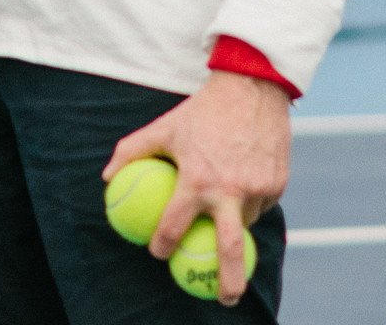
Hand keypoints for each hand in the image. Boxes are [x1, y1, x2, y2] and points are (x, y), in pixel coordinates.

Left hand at [103, 72, 288, 306]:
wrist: (251, 86)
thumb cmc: (201, 111)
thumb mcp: (163, 127)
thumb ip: (131, 152)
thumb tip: (107, 180)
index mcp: (197, 180)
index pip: (174, 227)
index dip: (162, 246)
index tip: (159, 252)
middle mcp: (230, 190)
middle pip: (229, 251)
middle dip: (228, 283)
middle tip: (222, 298)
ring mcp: (258, 188)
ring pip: (246, 223)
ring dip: (234, 226)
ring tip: (226, 214)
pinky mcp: (278, 183)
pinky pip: (262, 205)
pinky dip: (251, 205)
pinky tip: (244, 188)